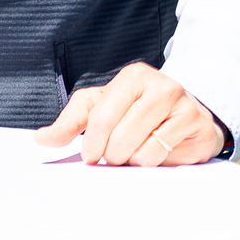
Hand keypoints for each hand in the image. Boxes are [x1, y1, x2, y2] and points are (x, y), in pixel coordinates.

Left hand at [34, 62, 224, 165]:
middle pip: (120, 137)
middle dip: (111, 155)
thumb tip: (41, 138)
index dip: (91, 143)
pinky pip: (163, 158)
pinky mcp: (197, 126)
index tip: (90, 156)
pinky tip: (157, 153)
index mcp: (133, 76)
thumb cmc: (139, 110)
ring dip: (132, 161)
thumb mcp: (102, 107)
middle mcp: (161, 85)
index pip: (100, 116)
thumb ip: (71, 122)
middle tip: (114, 156)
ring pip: (142, 152)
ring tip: (136, 152)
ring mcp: (184, 105)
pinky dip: (153, 163)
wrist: (189, 113)